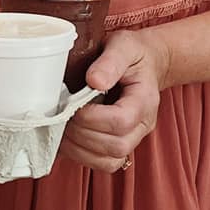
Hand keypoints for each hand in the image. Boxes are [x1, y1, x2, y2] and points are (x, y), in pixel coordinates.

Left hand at [60, 29, 162, 173]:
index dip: (92, 118)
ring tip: (63, 128)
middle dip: (83, 134)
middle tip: (64, 116)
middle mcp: (143, 124)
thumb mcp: (124, 45)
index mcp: (145, 100)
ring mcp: (133, 138)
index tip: (73, 104)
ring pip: (110, 161)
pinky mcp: (120, 145)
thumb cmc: (133, 55)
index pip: (121, 121)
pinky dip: (82, 156)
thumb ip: (110, 61)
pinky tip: (69, 138)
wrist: (144, 63)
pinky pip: (104, 164)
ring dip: (80, 149)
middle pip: (116, 146)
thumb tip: (93, 81)